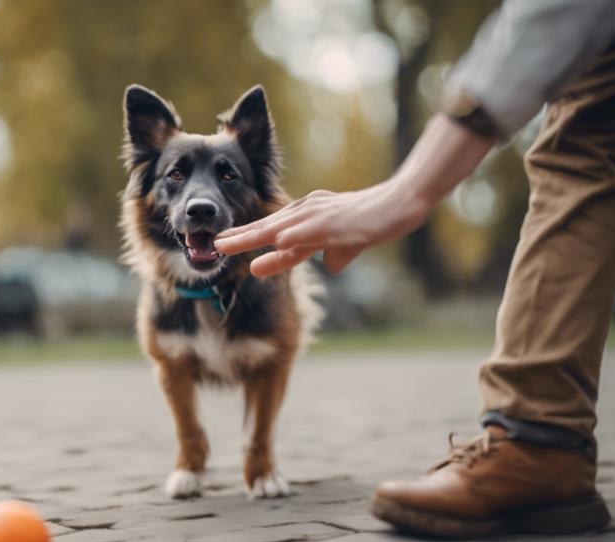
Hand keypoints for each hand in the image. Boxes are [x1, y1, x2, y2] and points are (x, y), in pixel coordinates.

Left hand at [214, 114, 494, 278]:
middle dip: (238, 236)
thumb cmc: (377, 222)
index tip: (224, 246)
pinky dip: (291, 239)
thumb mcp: (349, 242)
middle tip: (212, 243)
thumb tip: (329, 266)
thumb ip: (334, 252)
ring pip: (278, 228)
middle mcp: (308, 212)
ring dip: (251, 236)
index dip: (249, 240)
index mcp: (308, 216)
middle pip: (266, 226)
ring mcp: (320, 215)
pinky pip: (308, 232)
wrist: (402, 203)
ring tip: (225, 244)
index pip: (273, 232)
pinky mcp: (336, 222)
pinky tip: (275, 243)